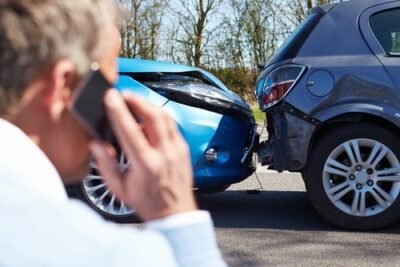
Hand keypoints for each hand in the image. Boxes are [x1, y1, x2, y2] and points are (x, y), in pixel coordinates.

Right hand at [90, 89, 196, 220]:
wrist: (175, 213)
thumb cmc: (148, 202)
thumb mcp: (120, 189)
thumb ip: (105, 165)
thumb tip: (96, 144)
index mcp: (146, 165)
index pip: (130, 130)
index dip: (119, 111)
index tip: (110, 97)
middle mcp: (165, 154)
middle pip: (153, 116)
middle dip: (136, 100)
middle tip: (123, 94)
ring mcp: (177, 149)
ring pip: (165, 117)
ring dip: (148, 105)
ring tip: (134, 101)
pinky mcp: (184, 148)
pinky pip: (172, 124)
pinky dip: (159, 115)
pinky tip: (149, 116)